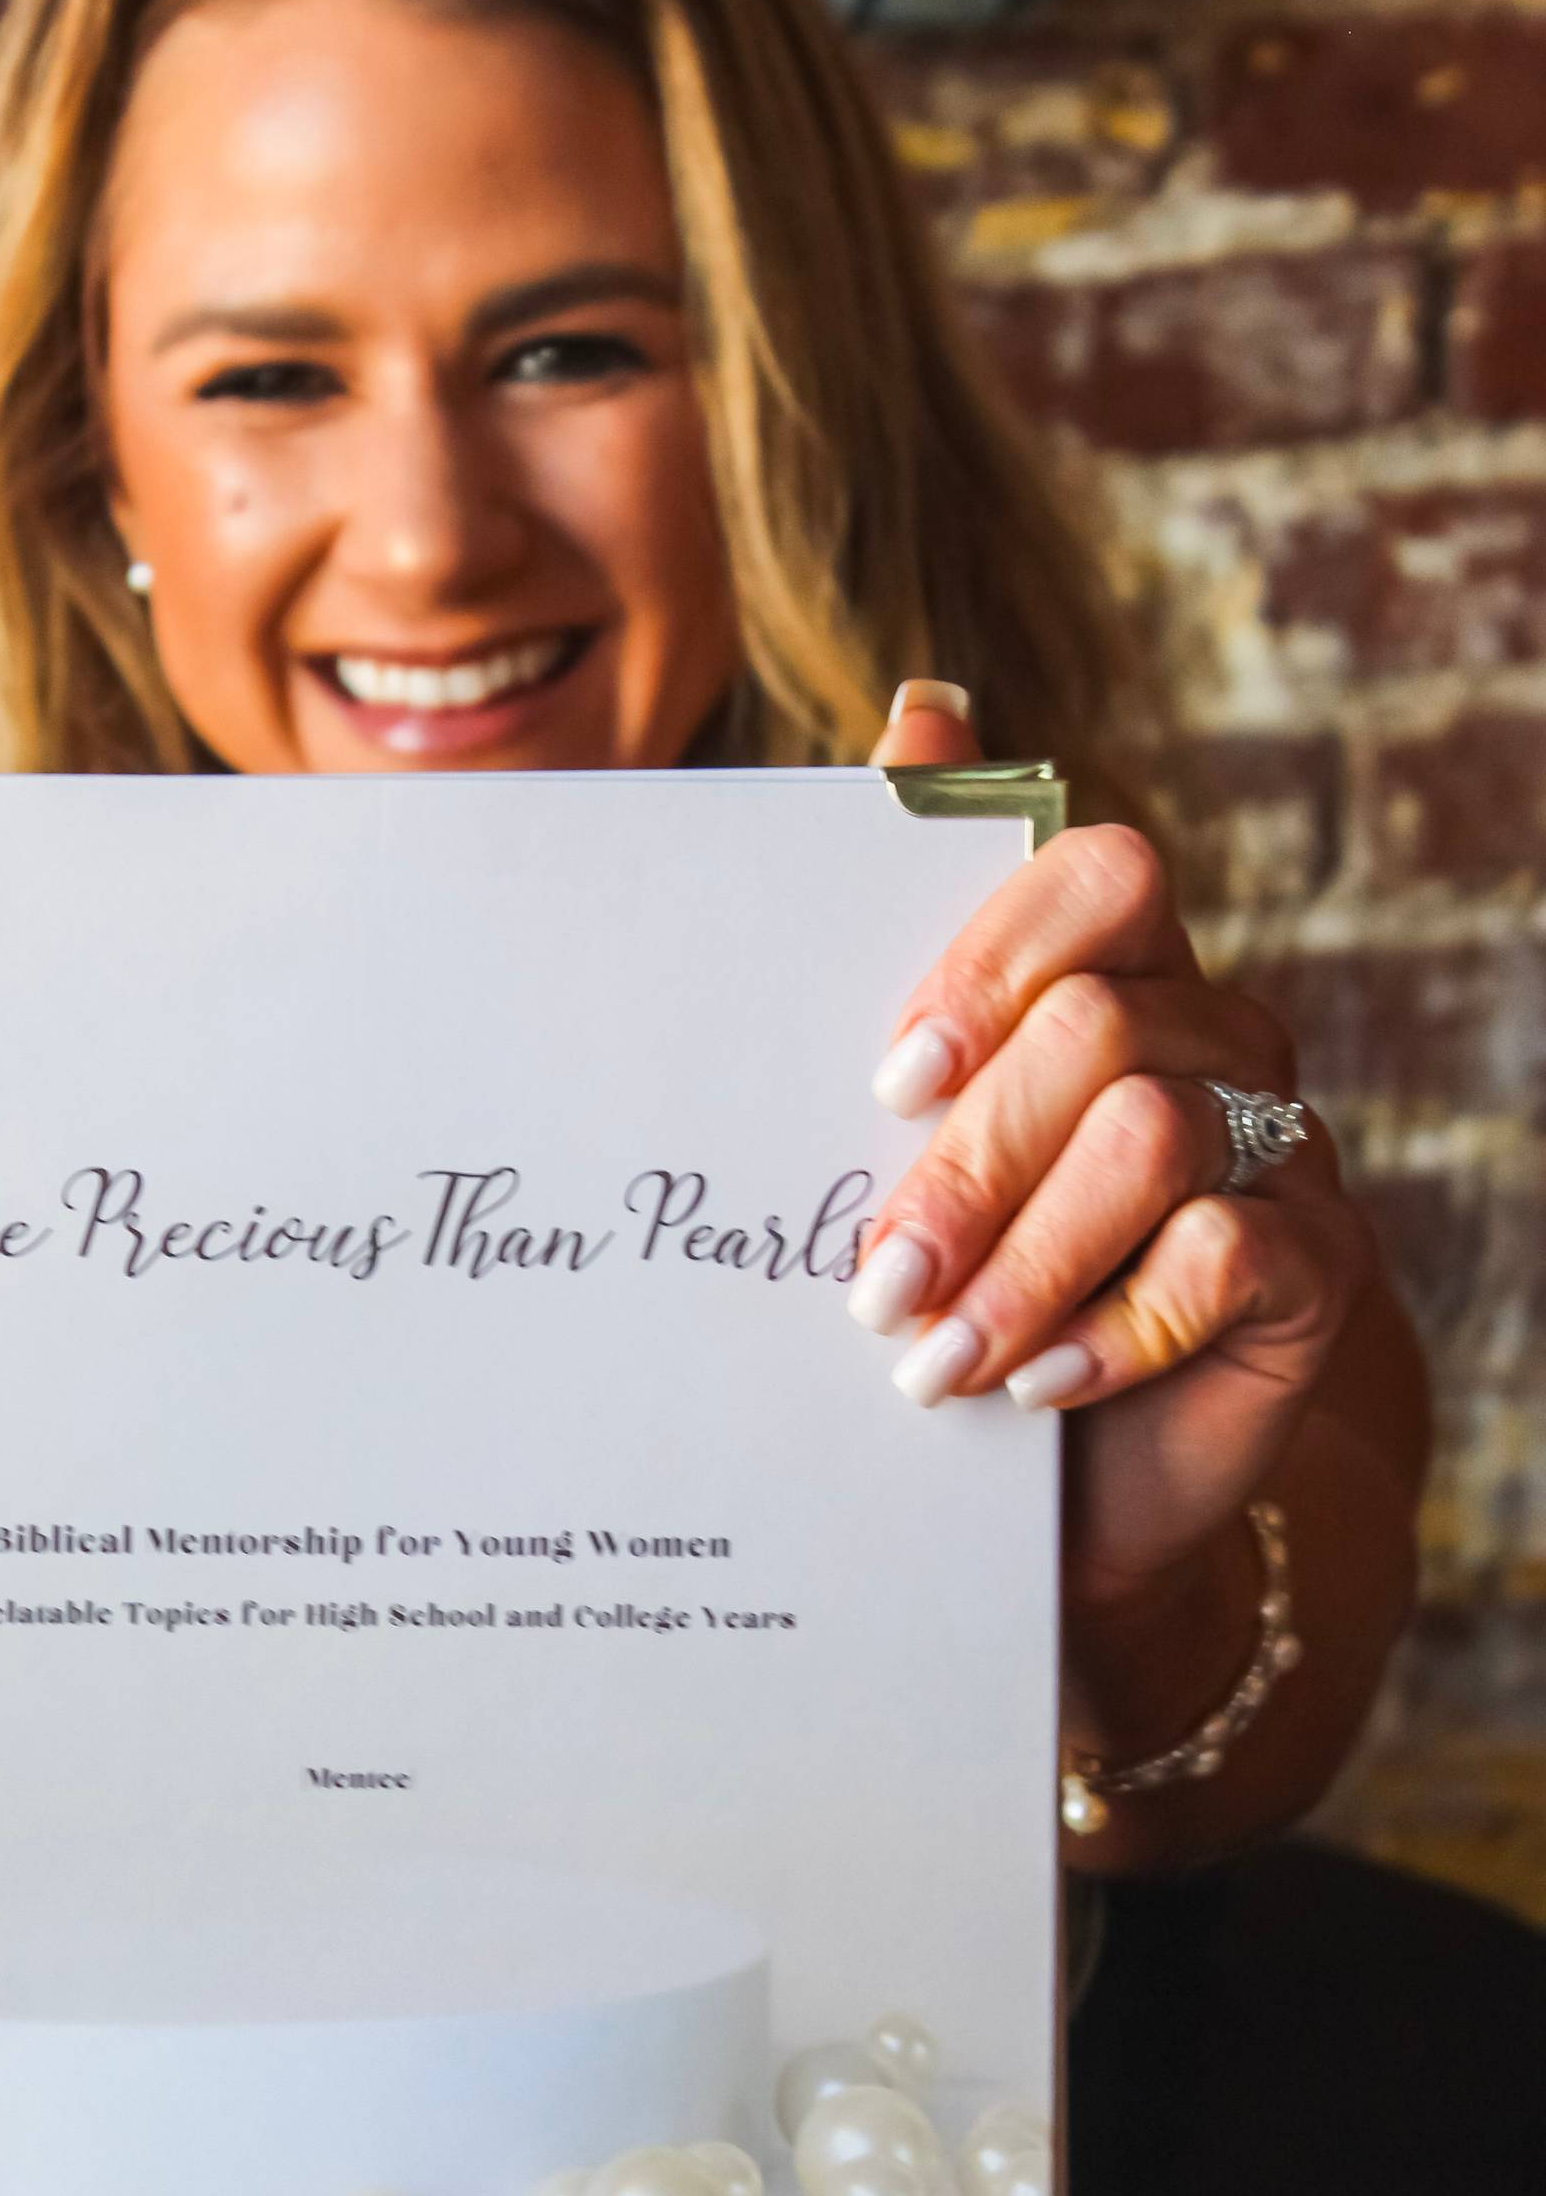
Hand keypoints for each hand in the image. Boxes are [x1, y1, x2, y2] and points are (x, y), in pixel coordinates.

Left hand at [861, 685, 1376, 1615]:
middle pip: (1105, 1027)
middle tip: (877, 1282)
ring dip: (1021, 1258)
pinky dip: (1108, 1329)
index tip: (887, 1080)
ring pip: (1155, 1137)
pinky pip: (1224, 1257)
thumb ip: (907, 925)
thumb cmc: (964, 1281)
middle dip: (971, 1163)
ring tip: (930, 1358)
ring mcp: (1281, 1147)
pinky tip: (1036, 1386)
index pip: (1105, 874)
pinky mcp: (1319, 1269)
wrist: (1055, 1490)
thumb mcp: (906, 1127)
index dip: (995, 959)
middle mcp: (1215, 1038)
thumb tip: (924, 705)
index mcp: (1118, 976)